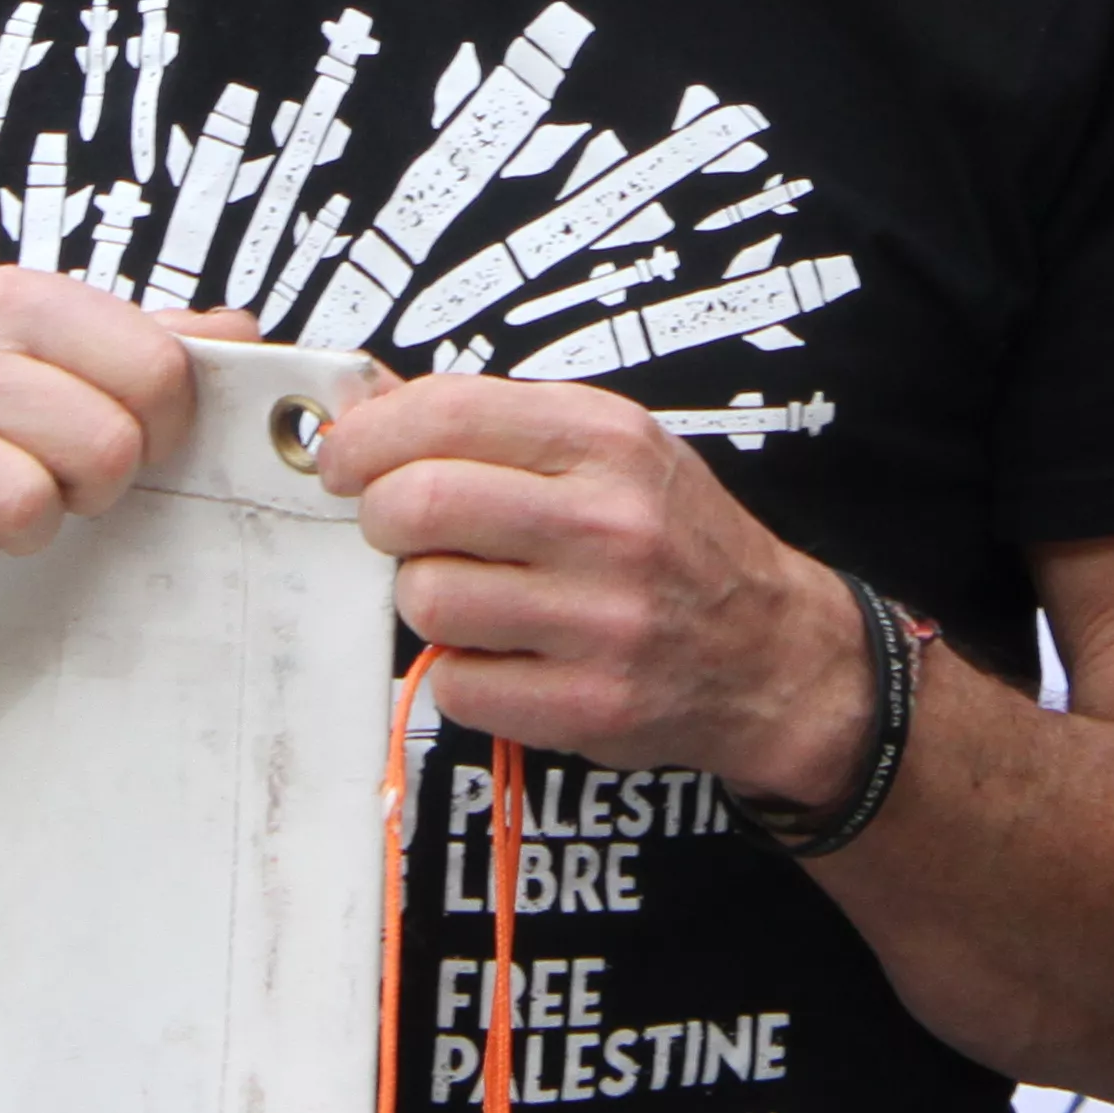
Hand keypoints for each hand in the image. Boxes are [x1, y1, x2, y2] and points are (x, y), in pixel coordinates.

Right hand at [0, 273, 247, 582]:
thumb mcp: (72, 363)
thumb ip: (162, 345)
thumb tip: (241, 337)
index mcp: (19, 301)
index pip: (159, 369)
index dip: (167, 426)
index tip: (137, 441)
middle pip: (105, 446)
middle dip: (95, 486)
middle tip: (60, 482)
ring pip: (26, 505)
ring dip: (27, 529)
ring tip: (2, 506)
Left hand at [315, 373, 866, 797]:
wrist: (771, 651)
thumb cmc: (669, 538)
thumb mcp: (608, 448)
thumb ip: (496, 426)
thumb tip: (367, 407)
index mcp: (604, 437)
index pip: (444, 414)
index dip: (366, 436)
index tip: (342, 458)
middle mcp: (606, 522)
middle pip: (416, 505)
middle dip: (381, 518)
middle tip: (399, 529)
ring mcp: (599, 619)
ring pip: (426, 599)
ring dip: (426, 599)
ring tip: (472, 594)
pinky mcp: (586, 705)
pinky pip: (455, 685)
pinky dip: (462, 673)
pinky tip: (508, 654)